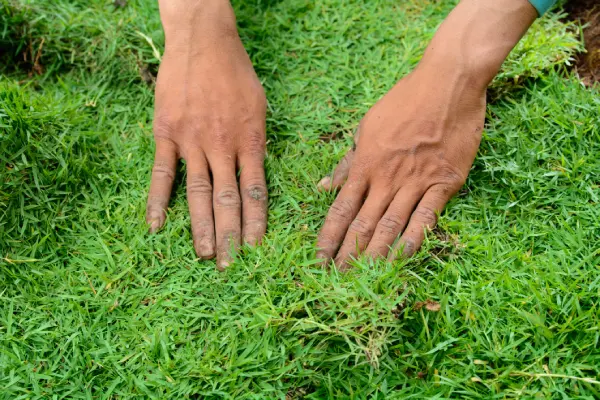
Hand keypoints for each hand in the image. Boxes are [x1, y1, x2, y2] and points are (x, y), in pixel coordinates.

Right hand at [146, 1, 266, 269]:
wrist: (203, 42)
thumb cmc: (236, 74)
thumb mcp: (260, 107)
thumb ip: (258, 143)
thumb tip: (258, 175)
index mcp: (250, 141)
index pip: (255, 192)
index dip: (256, 223)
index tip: (256, 249)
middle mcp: (222, 146)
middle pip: (227, 200)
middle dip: (230, 236)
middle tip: (230, 266)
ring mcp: (192, 141)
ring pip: (198, 193)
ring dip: (200, 227)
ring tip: (203, 255)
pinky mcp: (167, 133)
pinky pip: (162, 173)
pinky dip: (158, 201)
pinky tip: (155, 226)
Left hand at [315, 0, 536, 267]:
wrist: (447, 82)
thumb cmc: (404, 101)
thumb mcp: (367, 127)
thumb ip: (347, 162)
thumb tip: (322, 188)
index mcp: (365, 163)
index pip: (340, 209)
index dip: (328, 238)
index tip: (318, 260)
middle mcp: (386, 177)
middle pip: (363, 224)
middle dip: (348, 255)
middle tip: (337, 281)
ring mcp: (416, 181)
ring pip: (391, 225)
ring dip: (376, 255)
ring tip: (364, 280)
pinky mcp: (445, 182)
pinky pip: (426, 216)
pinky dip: (414, 239)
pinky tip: (403, 259)